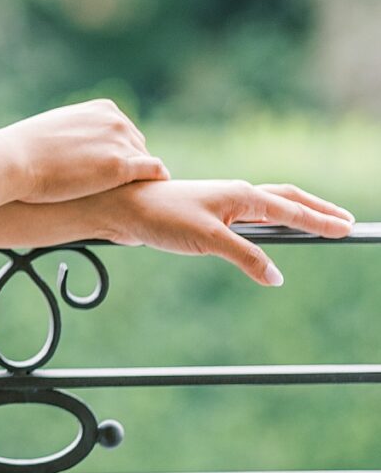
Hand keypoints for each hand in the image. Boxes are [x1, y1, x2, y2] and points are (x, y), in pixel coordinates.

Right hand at [2, 99, 170, 204]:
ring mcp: (120, 142)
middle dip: (132, 163)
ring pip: (145, 160)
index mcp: (102, 108)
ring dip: (142, 176)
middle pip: (137, 145)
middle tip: (127, 185)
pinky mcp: (121, 167)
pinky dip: (157, 179)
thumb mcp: (57, 128)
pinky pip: (153, 171)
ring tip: (142, 192)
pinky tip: (158, 191)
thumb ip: (76, 132)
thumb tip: (74, 145)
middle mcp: (116, 120)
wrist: (16, 160)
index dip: (120, 151)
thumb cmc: (27, 148)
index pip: (124, 131)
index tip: (114, 168)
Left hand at [104, 176, 354, 285]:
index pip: (293, 210)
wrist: (123, 209)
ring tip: (321, 223)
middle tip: (347, 223)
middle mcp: (238, 195)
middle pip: (289, 200)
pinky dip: (274, 222)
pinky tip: (274, 232)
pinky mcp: (211, 216)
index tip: (349, 228)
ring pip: (272, 206)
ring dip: (299, 213)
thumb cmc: (162, 218)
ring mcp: (225, 204)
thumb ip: (245, 257)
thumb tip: (276, 277)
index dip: (322, 221)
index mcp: (243, 196)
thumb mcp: (208, 240)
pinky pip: (254, 218)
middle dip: (319, 211)